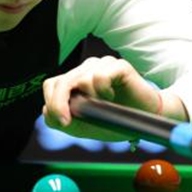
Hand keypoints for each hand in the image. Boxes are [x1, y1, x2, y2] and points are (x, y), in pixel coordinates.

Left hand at [41, 56, 187, 140]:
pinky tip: (112, 97)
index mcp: (75, 81)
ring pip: (82, 78)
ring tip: (104, 105)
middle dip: (60, 103)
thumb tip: (46, 111)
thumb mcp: (85, 126)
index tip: (62, 122)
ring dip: (90, 99)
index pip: (52, 85)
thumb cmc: (115, 120)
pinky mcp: (118, 65)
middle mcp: (86, 69)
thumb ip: (63, 121)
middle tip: (67, 121)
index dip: (52, 103)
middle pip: (62, 81)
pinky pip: (101, 76)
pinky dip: (103, 91)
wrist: (145, 119)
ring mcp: (102, 65)